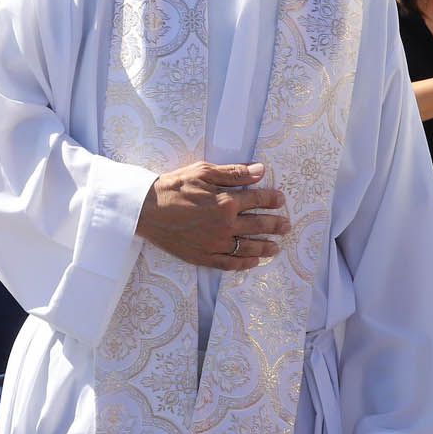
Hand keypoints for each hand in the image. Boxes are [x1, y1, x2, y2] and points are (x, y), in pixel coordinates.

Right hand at [134, 162, 287, 270]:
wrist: (146, 209)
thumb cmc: (173, 187)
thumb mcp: (203, 172)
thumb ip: (234, 173)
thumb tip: (261, 170)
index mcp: (226, 202)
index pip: (258, 200)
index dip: (272, 199)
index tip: (281, 200)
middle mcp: (225, 225)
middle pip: (258, 225)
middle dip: (276, 225)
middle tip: (286, 225)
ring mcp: (215, 243)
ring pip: (248, 247)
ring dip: (265, 246)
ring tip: (276, 247)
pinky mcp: (203, 256)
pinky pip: (230, 263)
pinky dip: (244, 263)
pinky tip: (253, 261)